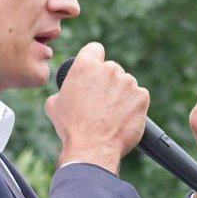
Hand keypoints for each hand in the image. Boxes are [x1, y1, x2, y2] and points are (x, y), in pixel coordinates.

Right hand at [45, 43, 148, 173]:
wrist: (92, 148)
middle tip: (101, 102)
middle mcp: (109, 69)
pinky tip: (122, 118)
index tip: (95, 71)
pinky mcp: (142, 96)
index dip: (94, 59)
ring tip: (111, 115)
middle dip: (108, 82)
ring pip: (126, 84)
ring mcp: (128, 82)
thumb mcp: (54, 103)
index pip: (95, 49)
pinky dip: (133, 106)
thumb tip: (68, 90)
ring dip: (121, 95)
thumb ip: (64, 88)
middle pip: (112, 69)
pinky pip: (138, 97)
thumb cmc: (71, 127)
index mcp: (86, 65)